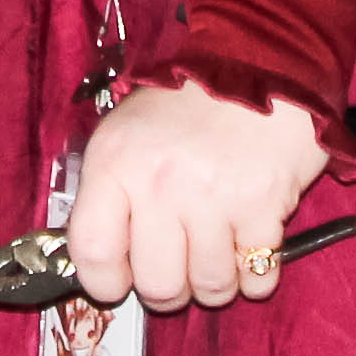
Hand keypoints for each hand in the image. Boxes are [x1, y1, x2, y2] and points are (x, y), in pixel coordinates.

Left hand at [64, 79, 326, 313]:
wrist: (259, 65)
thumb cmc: (187, 106)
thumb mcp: (128, 131)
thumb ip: (109, 190)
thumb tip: (96, 260)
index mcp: (115, 160)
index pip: (92, 251)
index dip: (105, 281)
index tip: (120, 281)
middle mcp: (158, 180)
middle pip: (157, 285)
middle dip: (169, 289)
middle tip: (179, 264)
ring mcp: (212, 195)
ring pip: (209, 288)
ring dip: (215, 280)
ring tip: (216, 244)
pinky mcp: (262, 206)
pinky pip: (256, 279)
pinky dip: (255, 272)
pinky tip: (249, 238)